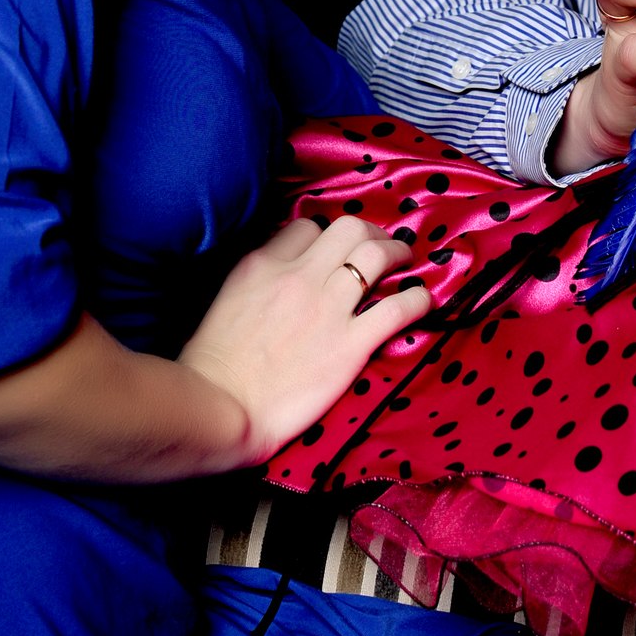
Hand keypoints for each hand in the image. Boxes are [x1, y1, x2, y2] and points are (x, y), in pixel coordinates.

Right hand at [178, 216, 430, 465]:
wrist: (221, 408)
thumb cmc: (212, 366)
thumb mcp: (226, 299)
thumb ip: (256, 280)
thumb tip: (279, 275)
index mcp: (263, 264)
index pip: (306, 227)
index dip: (325, 236)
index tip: (336, 251)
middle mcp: (300, 276)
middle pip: (349, 229)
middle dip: (372, 232)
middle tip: (382, 245)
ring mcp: (328, 308)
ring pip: (376, 256)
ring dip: (398, 252)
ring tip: (406, 259)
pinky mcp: (350, 344)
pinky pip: (396, 308)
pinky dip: (416, 300)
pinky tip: (422, 301)